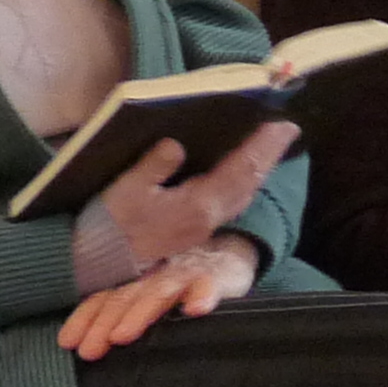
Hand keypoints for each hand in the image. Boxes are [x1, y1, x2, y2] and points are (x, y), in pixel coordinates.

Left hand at [57, 237, 256, 358]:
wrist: (229, 253)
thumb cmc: (182, 284)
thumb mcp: (150, 295)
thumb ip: (125, 314)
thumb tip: (82, 347)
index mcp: (136, 284)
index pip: (105, 298)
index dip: (85, 318)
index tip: (67, 343)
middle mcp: (156, 277)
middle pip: (126, 298)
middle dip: (105, 322)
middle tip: (89, 350)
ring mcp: (186, 276)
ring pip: (160, 293)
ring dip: (140, 313)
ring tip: (122, 335)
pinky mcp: (217, 277)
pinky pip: (210, 286)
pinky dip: (202, 296)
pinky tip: (195, 310)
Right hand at [103, 120, 298, 270]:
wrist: (99, 261)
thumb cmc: (111, 223)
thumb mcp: (127, 188)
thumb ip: (155, 166)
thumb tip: (178, 145)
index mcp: (198, 205)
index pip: (240, 170)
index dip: (263, 147)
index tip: (282, 125)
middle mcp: (209, 218)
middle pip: (250, 182)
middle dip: (270, 155)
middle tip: (288, 129)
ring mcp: (204, 227)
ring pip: (244, 194)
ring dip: (260, 169)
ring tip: (272, 146)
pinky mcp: (196, 230)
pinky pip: (232, 202)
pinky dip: (245, 183)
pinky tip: (245, 174)